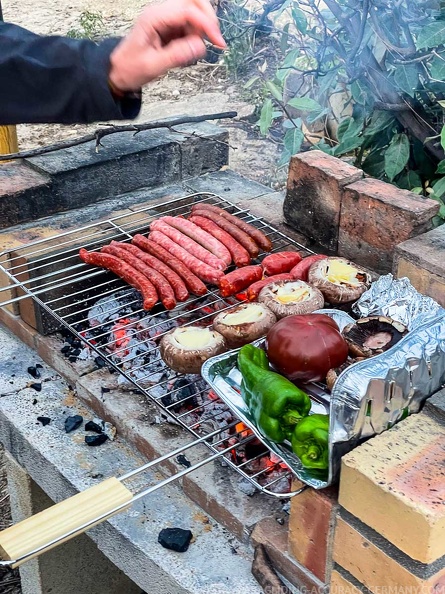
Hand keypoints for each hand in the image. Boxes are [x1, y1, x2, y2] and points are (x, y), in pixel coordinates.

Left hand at [109, 0, 225, 91]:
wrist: (118, 72)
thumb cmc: (130, 68)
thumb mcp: (153, 66)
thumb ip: (176, 56)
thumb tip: (199, 46)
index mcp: (154, 18)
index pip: (187, 10)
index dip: (206, 23)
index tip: (217, 41)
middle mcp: (160, 13)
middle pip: (193, 2)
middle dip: (208, 19)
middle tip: (215, 40)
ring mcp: (166, 19)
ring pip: (194, 13)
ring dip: (201, 30)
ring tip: (191, 51)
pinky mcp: (169, 28)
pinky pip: (189, 26)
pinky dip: (194, 37)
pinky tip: (187, 51)